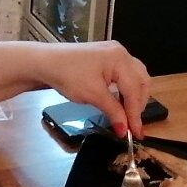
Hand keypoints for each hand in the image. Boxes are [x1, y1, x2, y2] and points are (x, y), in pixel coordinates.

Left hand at [34, 41, 150, 136]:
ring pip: (135, 77)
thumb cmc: (68, 75)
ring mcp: (114, 54)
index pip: (134, 89)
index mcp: (120, 59)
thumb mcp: (92, 95)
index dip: (135, 113)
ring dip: (134, 97)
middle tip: (132, 124)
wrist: (45, 63)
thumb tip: (124, 130)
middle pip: (141, 81)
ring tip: (127, 115)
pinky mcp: (106, 58)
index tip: (135, 133)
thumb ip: (113, 111)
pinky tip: (120, 101)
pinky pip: (125, 75)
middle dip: (138, 103)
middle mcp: (121, 53)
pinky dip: (125, 90)